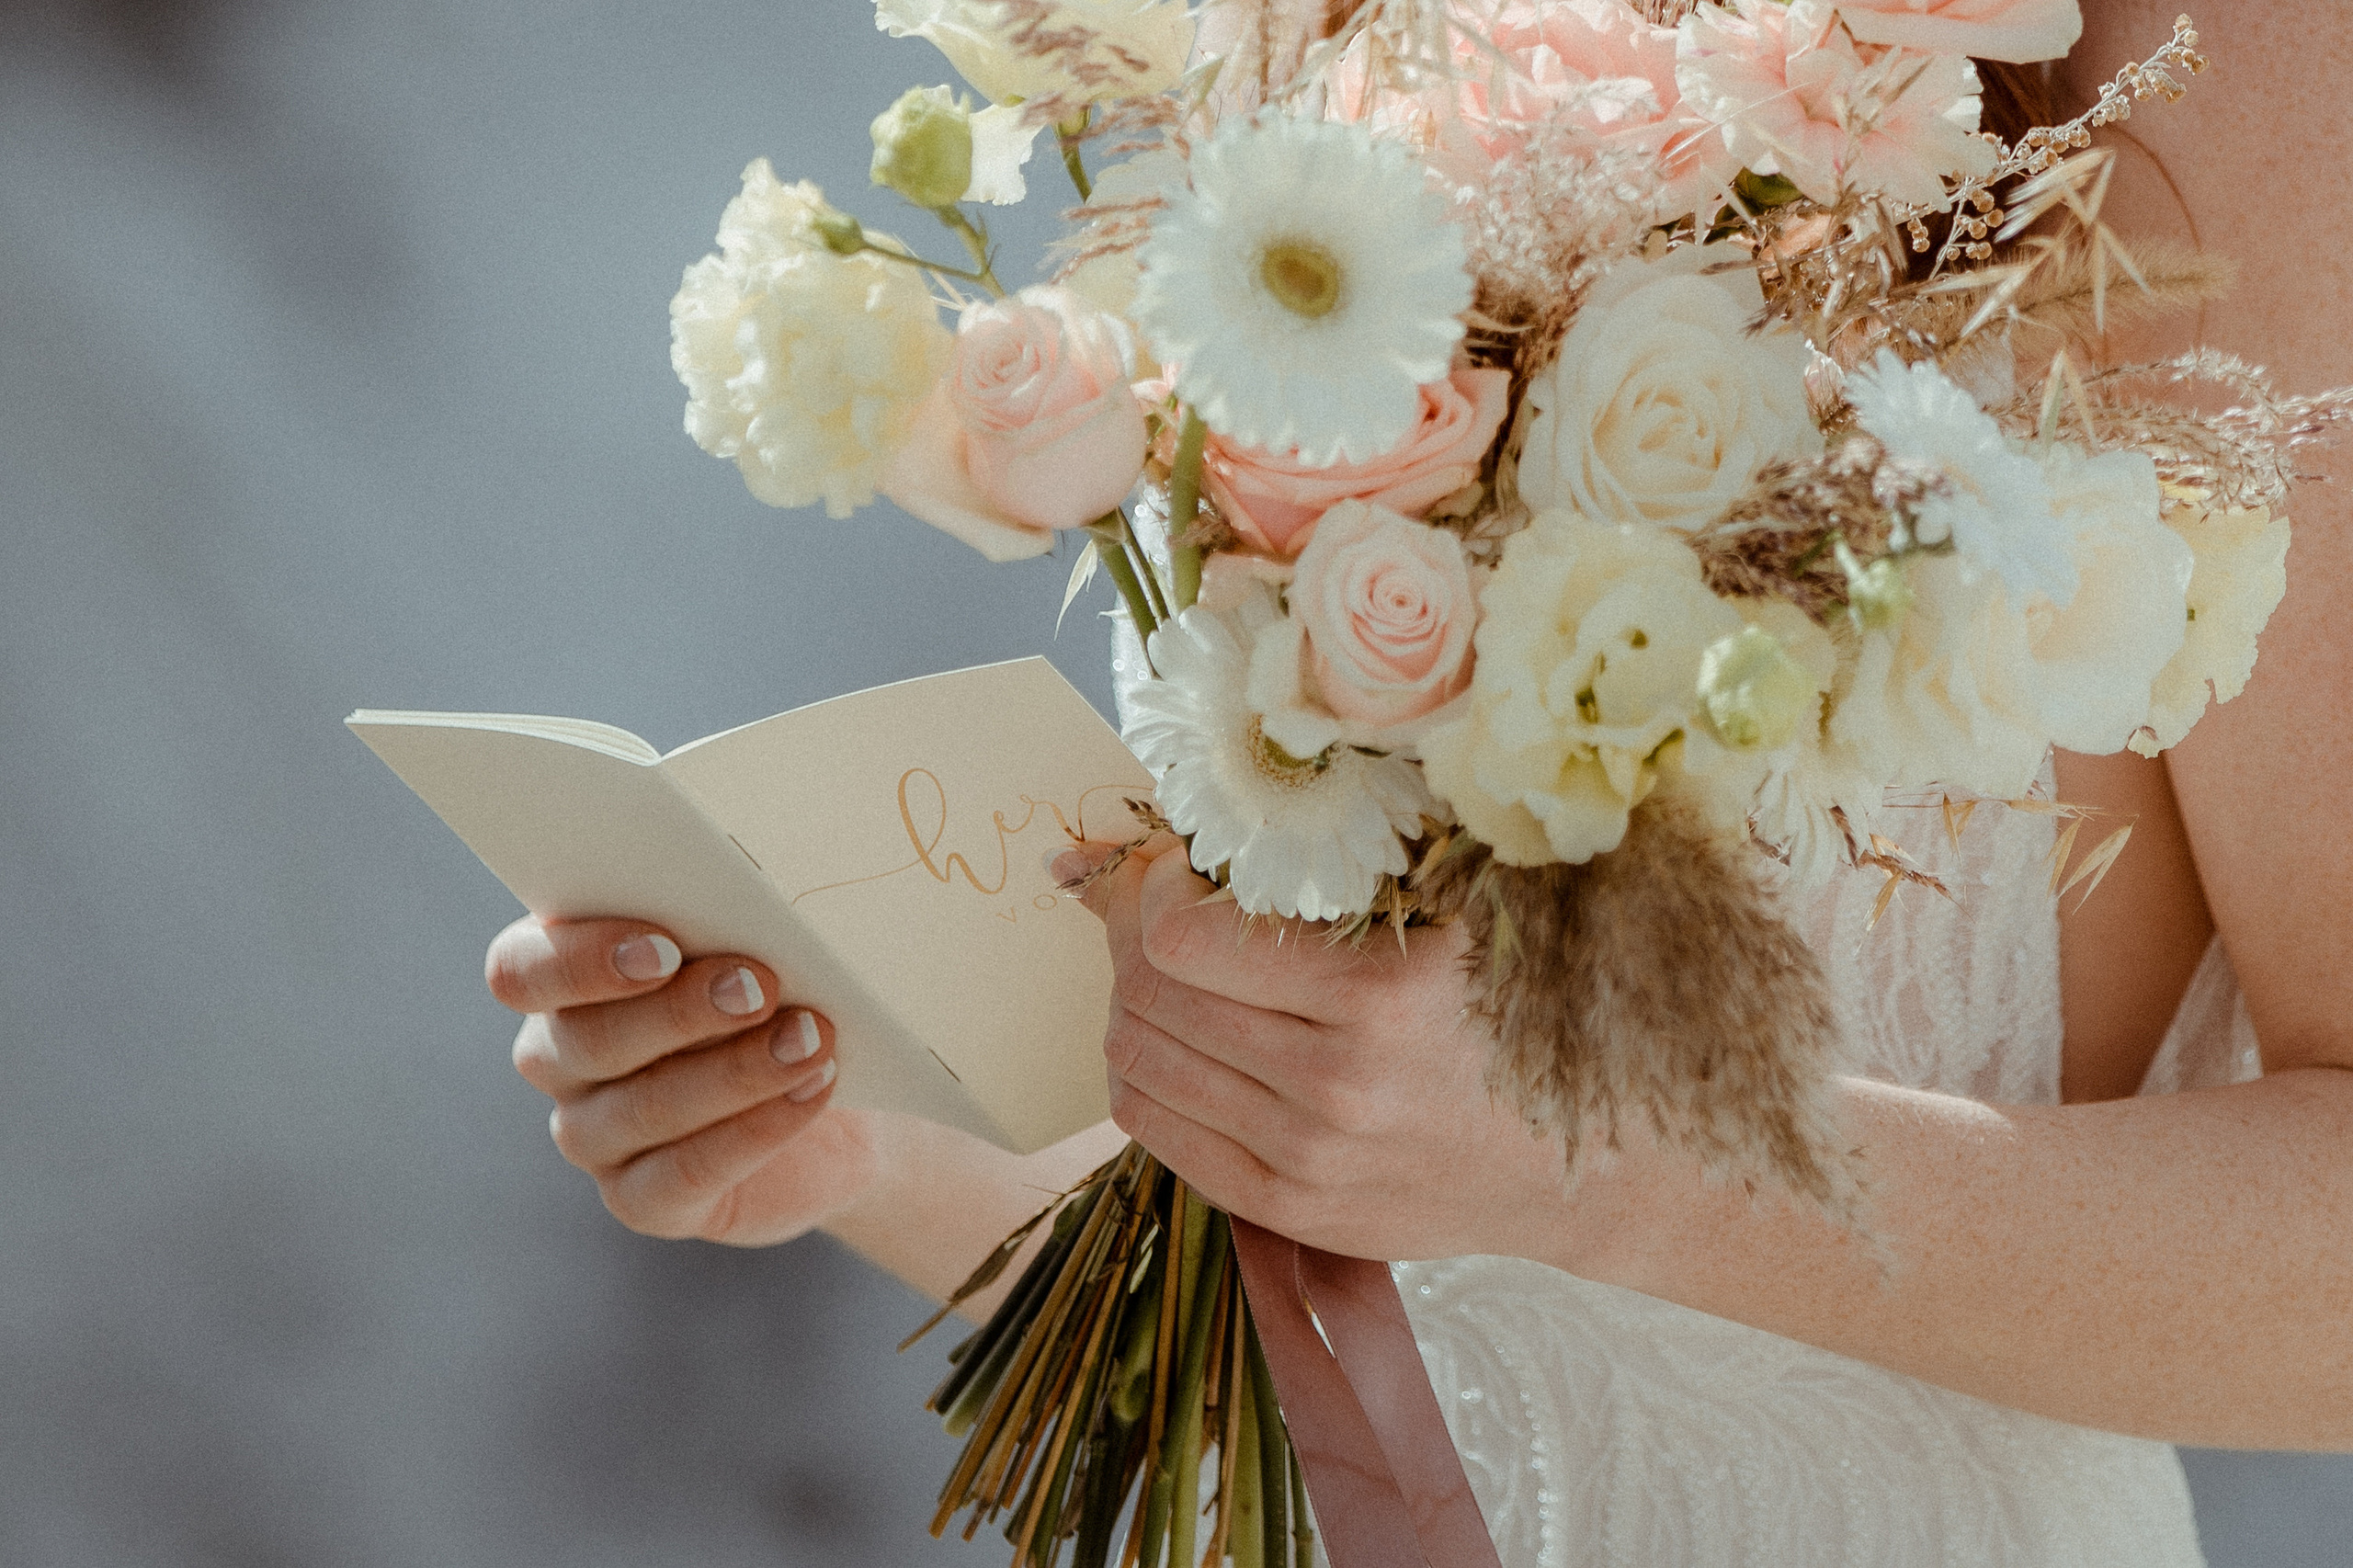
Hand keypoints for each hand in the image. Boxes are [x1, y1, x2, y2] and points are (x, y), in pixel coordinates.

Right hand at [487, 915, 880, 1245]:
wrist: (836, 1107)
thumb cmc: (782, 995)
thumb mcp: (754, 947)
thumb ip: (727, 922)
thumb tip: (758, 909)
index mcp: (562, 978)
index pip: (520, 970)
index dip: (580, 961)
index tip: (665, 946)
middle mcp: (559, 1059)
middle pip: (586, 1040)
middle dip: (680, 1011)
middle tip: (760, 985)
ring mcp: (594, 1137)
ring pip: (642, 1108)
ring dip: (735, 1070)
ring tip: (810, 1038)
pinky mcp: (642, 1200)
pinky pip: (684, 1173)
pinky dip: (756, 1129)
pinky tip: (811, 1089)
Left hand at [1068, 841, 1588, 1264]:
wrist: (1595, 1161)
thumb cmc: (1522, 1009)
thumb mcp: (1464, 906)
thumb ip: (1353, 852)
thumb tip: (1205, 818)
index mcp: (1380, 997)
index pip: (1182, 939)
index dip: (1156, 890)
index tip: (1185, 867)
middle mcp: (1336, 1088)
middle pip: (1150, 998)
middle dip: (1132, 935)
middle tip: (1160, 906)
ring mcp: (1309, 1163)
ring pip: (1139, 1067)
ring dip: (1132, 1004)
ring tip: (1170, 972)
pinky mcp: (1295, 1212)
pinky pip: (1161, 1136)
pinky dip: (1146, 1078)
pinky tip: (1183, 1041)